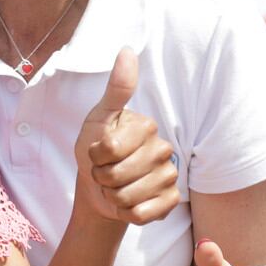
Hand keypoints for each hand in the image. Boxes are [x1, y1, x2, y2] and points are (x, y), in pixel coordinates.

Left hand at [75, 49, 179, 225]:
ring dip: (112, 197)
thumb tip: (127, 50)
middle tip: (105, 172)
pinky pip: (143, 214)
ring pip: (128, 197)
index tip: (97, 152)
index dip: (94, 156)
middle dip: (101, 178)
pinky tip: (128, 203)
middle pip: (117, 175)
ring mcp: (170, 176)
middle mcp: (163, 148)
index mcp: (146, 126)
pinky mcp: (171, 201)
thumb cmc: (96, 149)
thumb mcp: (98, 118)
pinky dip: (127, 213)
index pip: (109, 149)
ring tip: (115, 187)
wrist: (99, 187)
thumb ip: (116, 89)